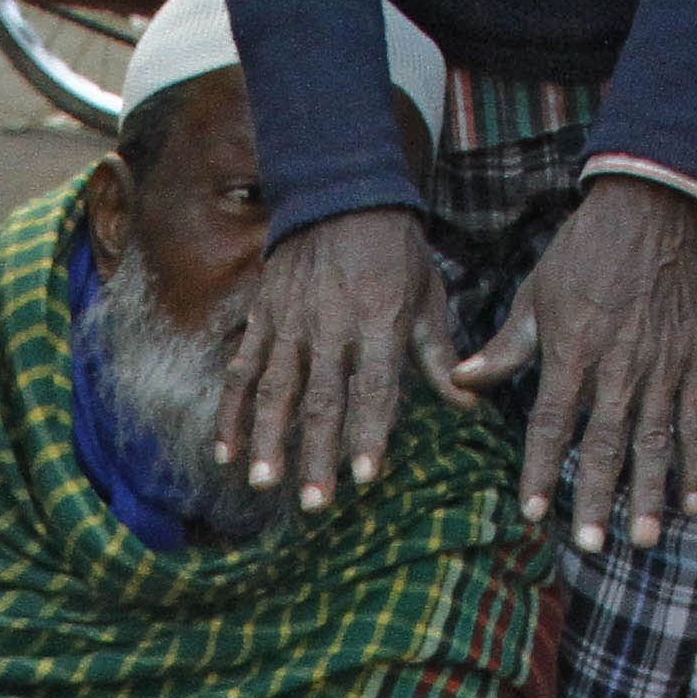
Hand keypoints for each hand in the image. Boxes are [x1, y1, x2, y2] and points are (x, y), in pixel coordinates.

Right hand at [217, 208, 464, 515]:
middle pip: (322, 399)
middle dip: (316, 454)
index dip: (369, 432)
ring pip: (276, 389)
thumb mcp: (426, 297)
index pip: (374, 386)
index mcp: (378, 321)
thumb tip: (470, 406)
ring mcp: (290, 323)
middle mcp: (331, 325)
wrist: (341, 194)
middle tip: (315, 503)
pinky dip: (231, 412)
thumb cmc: (394, 253)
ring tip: (264, 483)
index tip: (364, 475)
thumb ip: (440, 356)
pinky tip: (226, 453)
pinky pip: (242, 370)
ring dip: (268, 439)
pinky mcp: (262, 318)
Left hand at [459, 176, 696, 554]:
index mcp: (572, 352)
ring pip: (655, 441)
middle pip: (605, 444)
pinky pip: (695, 420)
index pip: (552, 423)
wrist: (649, 211)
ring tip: (646, 538)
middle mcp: (618, 366)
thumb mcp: (535, 294)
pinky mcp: (692, 361)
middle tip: (593, 545)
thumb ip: (504, 348)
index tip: (532, 511)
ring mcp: (660, 366)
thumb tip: (460, 382)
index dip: (541, 468)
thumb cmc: (583, 254)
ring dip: (652, 493)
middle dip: (598, 497)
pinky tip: (695, 502)